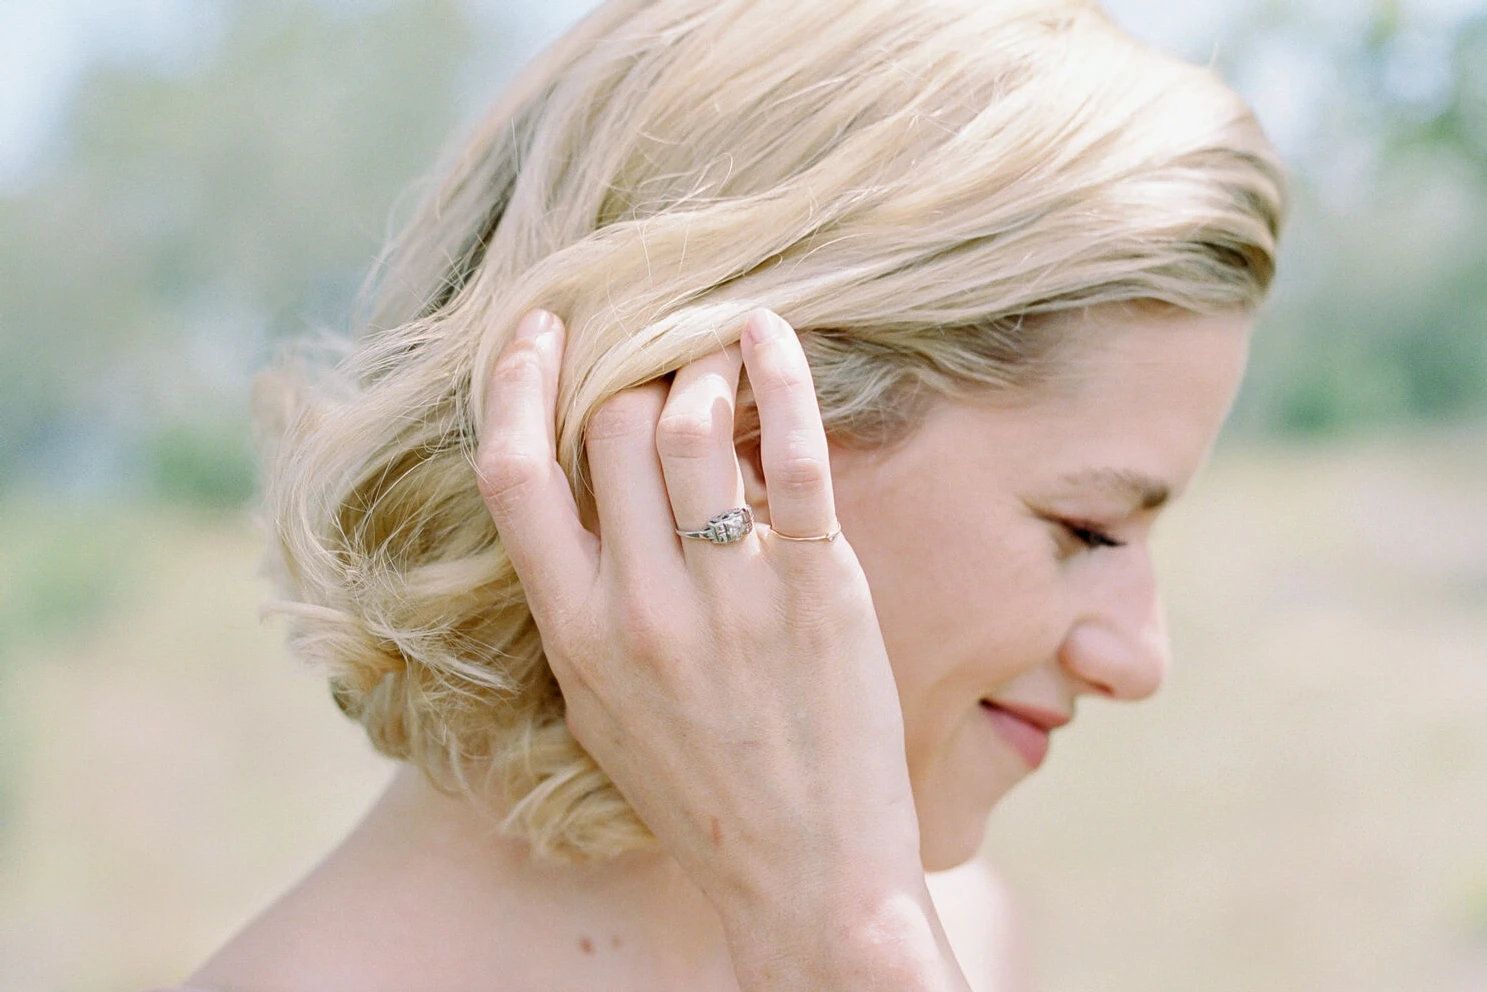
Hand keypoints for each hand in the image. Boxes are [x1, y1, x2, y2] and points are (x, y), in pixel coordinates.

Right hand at [475, 308, 969, 990]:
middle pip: (612, 426)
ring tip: (723, 354)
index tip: (538, 328)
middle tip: (667, 353)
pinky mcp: (816, 589)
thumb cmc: (701, 795)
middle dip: (633, 367)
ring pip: (691, 421)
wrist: (805, 878)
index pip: (513, 474)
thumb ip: (580, 611)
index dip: (516, 382)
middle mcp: (639, 606)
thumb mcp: (602, 712)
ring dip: (703, 364)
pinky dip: (782, 376)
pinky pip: (793, 456)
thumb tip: (583, 511)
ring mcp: (729, 597)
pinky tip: (771, 332)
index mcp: (573, 632)